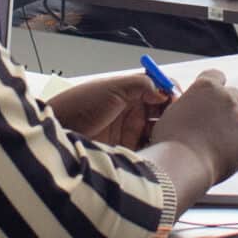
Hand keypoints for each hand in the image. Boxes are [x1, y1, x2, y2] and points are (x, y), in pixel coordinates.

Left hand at [47, 71, 171, 150]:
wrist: (57, 135)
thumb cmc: (80, 106)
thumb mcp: (111, 88)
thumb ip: (141, 84)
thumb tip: (164, 91)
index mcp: (130, 92)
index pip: (160, 90)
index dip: (172, 94)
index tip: (180, 103)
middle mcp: (132, 112)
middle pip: (163, 113)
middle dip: (174, 117)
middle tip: (180, 124)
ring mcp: (130, 134)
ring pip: (159, 134)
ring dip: (167, 136)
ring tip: (173, 139)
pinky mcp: (126, 153)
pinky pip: (148, 152)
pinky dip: (157, 153)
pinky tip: (162, 153)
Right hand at [147, 69, 237, 179]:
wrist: (183, 166)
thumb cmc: (170, 143)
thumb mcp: (172, 112)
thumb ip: (189, 103)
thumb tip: (193, 105)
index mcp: (206, 86)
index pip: (217, 76)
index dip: (213, 88)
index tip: (209, 98)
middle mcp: (227, 98)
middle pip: (233, 96)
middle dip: (225, 107)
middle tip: (212, 124)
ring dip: (232, 128)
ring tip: (212, 145)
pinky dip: (237, 148)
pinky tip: (220, 156)